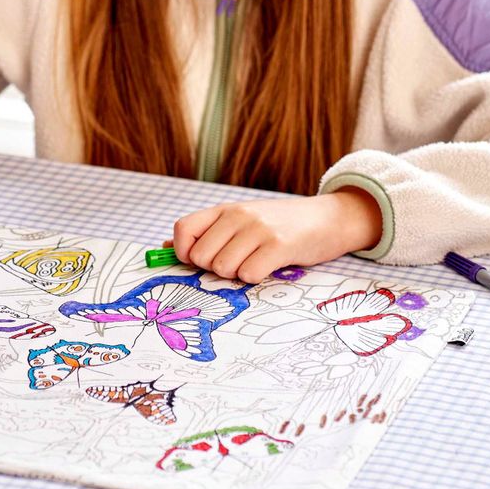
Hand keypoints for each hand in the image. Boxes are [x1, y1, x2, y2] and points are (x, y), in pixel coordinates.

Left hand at [170, 189, 382, 283]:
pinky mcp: (280, 246)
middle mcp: (238, 215)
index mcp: (224, 209)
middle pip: (201, 256)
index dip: (184, 252)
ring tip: (255, 262)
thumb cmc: (279, 225)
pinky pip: (249, 274)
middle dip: (214, 269)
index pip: (183, 229)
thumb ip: (205, 233)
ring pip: (223, 268)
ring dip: (237, 274)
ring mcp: (258, 229)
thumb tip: (162, 250)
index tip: (200, 261)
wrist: (327, 218)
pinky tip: (269, 267)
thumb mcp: (240, 221)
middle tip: (236, 263)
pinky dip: (256, 278)